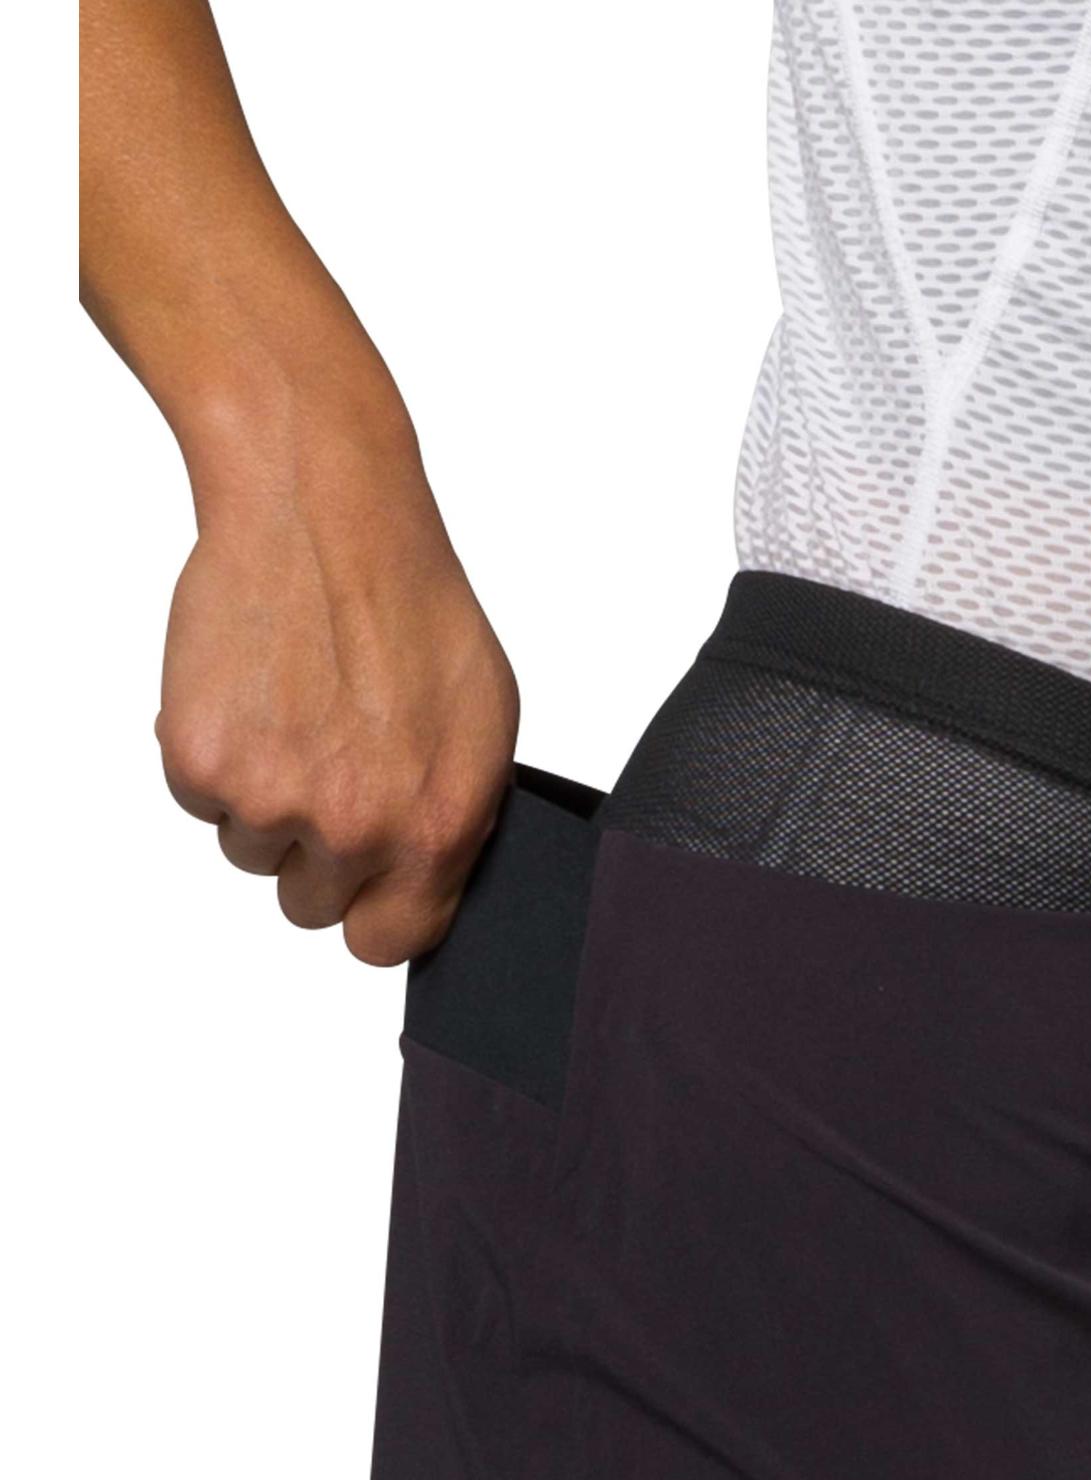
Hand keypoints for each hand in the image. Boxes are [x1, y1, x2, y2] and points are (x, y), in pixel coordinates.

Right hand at [157, 425, 519, 966]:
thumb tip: (430, 881)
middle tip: (329, 772)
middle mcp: (356, 829)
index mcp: (436, 829)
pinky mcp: (200, 761)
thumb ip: (458, 819)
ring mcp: (273, 800)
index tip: (366, 888)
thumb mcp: (486, 728)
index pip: (388, 943)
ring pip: (252, 854)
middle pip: (311, 907)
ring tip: (298, 717)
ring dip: (266, 803)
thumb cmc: (415, 611)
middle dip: (317, 856)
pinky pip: (202, 801)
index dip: (372, 914)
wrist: (328, 521)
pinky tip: (256, 696)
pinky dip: (218, 759)